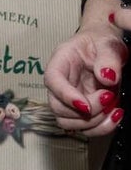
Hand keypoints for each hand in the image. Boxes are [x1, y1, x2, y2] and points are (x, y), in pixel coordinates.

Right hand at [44, 0, 126, 136]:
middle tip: (108, 97)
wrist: (105, 48)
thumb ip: (108, 58)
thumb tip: (107, 78)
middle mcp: (60, 83)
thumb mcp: (107, 43)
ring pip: (68, 123)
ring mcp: (70, 98)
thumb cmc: (101, 42)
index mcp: (60, 62)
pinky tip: (115, 115)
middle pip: (57, 107)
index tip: (86, 105)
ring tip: (113, 108)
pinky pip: (85, 128)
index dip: (66, 96)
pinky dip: (102, 127)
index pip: (52, 81)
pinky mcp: (82, 110)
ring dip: (93, 123)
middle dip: (85, 112)